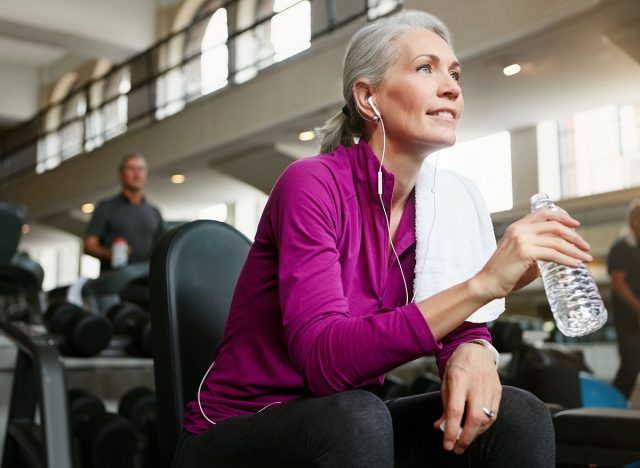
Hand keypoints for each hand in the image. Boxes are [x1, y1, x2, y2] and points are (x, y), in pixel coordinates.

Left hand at [434, 342, 501, 453]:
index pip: (456, 410)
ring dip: (475, 434)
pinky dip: (485, 426)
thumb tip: (440, 427)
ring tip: (465, 440)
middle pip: (474, 418)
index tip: (447, 444)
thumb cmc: (457, 366)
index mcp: (458, 379)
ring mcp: (489, 387)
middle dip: (465, 438)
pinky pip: (494, 414)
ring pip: (486, 419)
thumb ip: (445, 405)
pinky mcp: (498, 391)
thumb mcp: (446, 381)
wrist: (477, 350)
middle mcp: (476, 384)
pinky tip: (476, 430)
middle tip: (457, 449)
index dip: (451, 430)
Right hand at [476, 208, 591, 299]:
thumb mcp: (521, 256)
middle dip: (574, 236)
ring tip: (586, 259)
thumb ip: (537, 253)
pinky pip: (553, 254)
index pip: (543, 214)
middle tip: (585, 246)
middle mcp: (519, 229)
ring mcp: (522, 240)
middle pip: (554, 226)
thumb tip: (555, 258)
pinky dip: (567, 260)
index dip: (562, 217)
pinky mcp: (525, 252)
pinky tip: (576, 265)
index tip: (576, 225)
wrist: (487, 283)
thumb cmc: (504, 274)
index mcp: (517, 227)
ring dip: (575, 250)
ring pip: (557, 241)